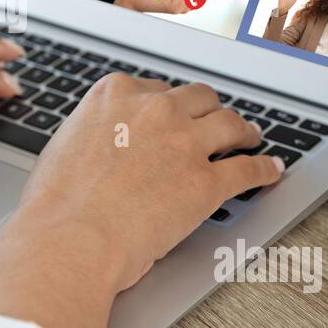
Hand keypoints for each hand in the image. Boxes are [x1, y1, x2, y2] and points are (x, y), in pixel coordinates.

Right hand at [0, 75, 283, 327]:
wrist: (70, 238)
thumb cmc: (56, 205)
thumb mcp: (66, 146)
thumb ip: (96, 133)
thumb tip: (107, 145)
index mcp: (116, 94)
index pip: (155, 89)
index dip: (169, 105)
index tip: (174, 114)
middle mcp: (155, 109)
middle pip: (198, 98)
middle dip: (209, 110)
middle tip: (215, 121)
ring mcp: (185, 143)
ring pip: (230, 124)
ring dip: (244, 131)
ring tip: (250, 138)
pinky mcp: (207, 181)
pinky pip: (247, 170)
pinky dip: (264, 170)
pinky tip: (271, 172)